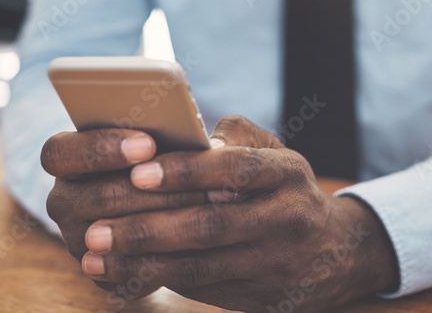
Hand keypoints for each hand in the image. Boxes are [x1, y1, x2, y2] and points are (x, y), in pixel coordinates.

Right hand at [41, 128, 209, 302]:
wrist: (159, 207)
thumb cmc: (158, 156)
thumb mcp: (157, 136)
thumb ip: (168, 129)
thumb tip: (209, 143)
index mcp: (65, 159)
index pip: (59, 152)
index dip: (100, 148)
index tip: (148, 145)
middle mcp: (63, 200)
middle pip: (98, 197)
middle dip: (154, 189)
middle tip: (200, 182)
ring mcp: (77, 239)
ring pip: (114, 235)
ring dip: (165, 222)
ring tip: (208, 210)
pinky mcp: (99, 272)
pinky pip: (125, 271)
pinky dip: (162, 257)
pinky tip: (196, 245)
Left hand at [79, 116, 398, 312]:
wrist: (336, 253)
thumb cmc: (283, 187)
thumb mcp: (272, 150)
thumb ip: (231, 136)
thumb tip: (185, 135)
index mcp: (287, 172)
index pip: (235, 168)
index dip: (186, 171)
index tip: (137, 173)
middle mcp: (287, 219)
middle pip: (211, 226)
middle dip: (147, 229)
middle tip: (95, 228)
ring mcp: (276, 263)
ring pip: (201, 266)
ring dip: (142, 262)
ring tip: (95, 255)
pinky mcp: (262, 297)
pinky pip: (203, 288)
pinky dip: (160, 279)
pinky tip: (122, 272)